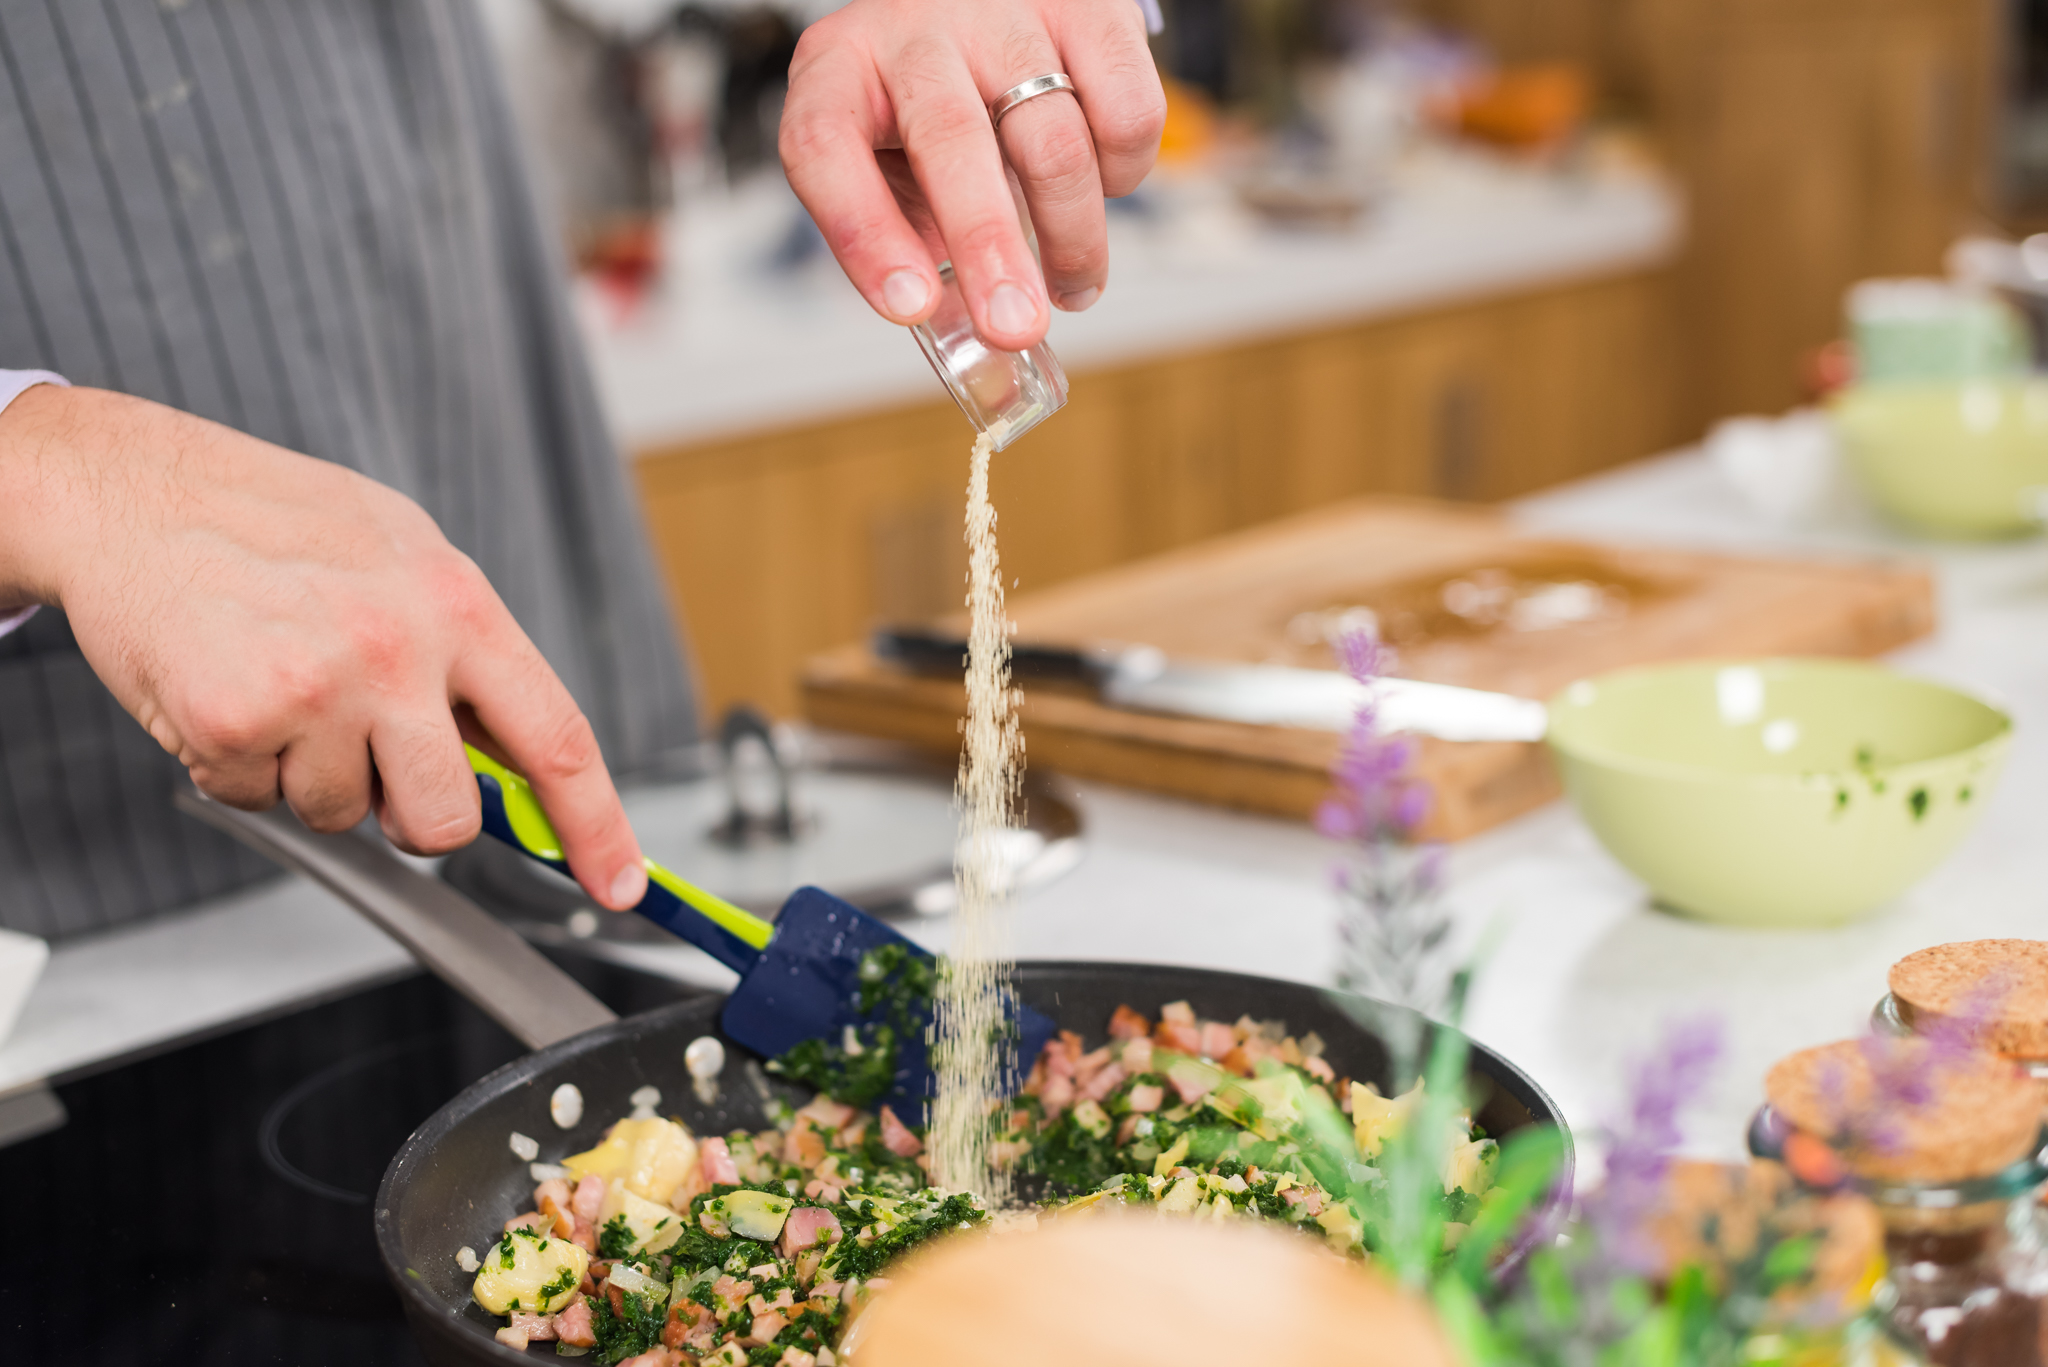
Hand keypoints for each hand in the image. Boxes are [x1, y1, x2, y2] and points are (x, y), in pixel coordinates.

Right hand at [0, 386, 649, 909]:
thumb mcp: (408, 558)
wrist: (135, 491)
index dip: (598, 828)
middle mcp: (401, 649)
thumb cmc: (274, 522)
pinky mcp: (237, 719)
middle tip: (367, 755)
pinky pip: (257, 799)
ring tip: (282, 687)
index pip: (559, 740)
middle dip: (411, 816)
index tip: (622, 885)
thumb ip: (467, 654)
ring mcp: (319, 688)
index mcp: (460, 607)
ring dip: (309, 776)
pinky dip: (238, 765)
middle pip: (447, 819)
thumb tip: (518, 751)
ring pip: (343, 816)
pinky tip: (229, 690)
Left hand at [780, 0, 1165, 348]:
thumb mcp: (891, 168)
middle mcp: (914, 30)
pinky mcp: (1089, 10)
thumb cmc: (928, 108)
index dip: (865, 233)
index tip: (909, 306)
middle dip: (988, 248)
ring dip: (1072, 239)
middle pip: (950, 141)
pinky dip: (1123, 176)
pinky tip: (1097, 185)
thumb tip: (976, 361)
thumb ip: (916, 252)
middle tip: (1014, 327)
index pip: (824, 146)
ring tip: (1071, 287)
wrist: (984, 6)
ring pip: (1053, 141)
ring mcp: (1003, 13)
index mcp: (839, 69)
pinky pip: (1130, 115)